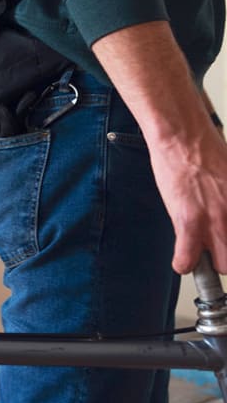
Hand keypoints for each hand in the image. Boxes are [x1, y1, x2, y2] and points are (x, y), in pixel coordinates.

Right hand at [92, 22, 226, 274]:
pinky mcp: (189, 222)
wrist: (184, 137)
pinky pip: (188, 259)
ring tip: (197, 253)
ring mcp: (216, 221)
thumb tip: (224, 207)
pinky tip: (181, 260)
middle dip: (226, 257)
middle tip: (216, 251)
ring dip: (208, 261)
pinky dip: (183, 263)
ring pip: (222, 264)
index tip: (226, 247)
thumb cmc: (206, 150)